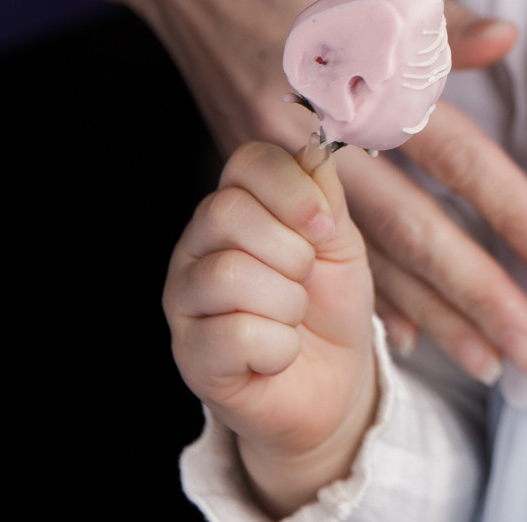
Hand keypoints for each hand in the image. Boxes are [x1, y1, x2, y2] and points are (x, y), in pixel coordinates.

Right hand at [0, 0, 526, 382]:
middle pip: (412, 229)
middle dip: (477, 295)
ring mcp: (276, 154)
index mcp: (358, 70)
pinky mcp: (252, 161)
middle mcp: (317, 127)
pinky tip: (400, 333)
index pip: (454, 157)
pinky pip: (314, 240)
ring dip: (428, 311)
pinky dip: (359, 289)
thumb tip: (505, 42)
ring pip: (364, 251)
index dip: (511, 215)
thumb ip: (436, 19)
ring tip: (480, 363)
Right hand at [168, 142, 376, 515]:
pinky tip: (276, 354)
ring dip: (287, 302)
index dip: (293, 188)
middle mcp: (198, 245)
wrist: (333, 383)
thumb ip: (324, 193)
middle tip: (304, 279)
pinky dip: (277, 348)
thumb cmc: (330, 304)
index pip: (245, 162)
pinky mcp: (190, 355)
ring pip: (230, 274)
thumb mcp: (340, 240)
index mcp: (234, 206)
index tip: (325, 226)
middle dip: (291, 251)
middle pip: (228, 211)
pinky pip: (235, 335)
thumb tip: (317, 142)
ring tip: (290, 318)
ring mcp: (185, 300)